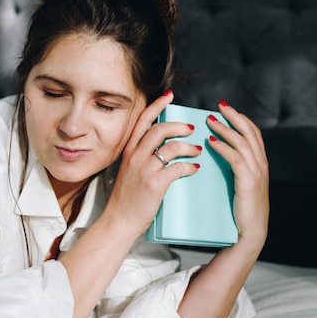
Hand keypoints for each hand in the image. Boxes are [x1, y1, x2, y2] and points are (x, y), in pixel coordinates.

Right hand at [106, 91, 201, 234]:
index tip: (169, 96)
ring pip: (172, 146)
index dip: (157, 105)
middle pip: (160, 129)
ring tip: (197, 150)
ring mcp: (145, 169)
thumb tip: (161, 147)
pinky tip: (194, 168)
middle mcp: (135, 156)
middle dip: (179, 125)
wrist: (119, 221)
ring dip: (189, 146)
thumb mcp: (129, 171)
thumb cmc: (126, 199)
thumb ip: (141, 156)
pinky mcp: (155, 184)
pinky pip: (178, 168)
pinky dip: (190, 166)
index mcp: (129, 151)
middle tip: (191, 129)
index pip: (143, 120)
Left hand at [207, 99, 268, 254]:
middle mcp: (261, 165)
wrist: (249, 233)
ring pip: (242, 142)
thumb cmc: (241, 210)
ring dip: (225, 129)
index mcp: (260, 163)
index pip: (253, 133)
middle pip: (249, 132)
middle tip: (219, 106)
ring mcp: (256, 173)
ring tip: (210, 122)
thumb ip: (235, 168)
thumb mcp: (240, 184)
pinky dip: (223, 148)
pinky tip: (212, 142)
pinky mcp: (248, 182)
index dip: (240, 118)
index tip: (226, 108)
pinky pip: (236, 158)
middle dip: (234, 117)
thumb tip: (216, 153)